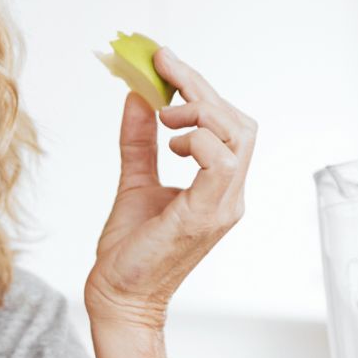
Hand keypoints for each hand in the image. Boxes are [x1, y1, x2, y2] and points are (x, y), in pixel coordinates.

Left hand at [86, 47, 256, 331]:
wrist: (118, 297)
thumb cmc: (129, 251)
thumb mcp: (134, 181)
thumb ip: (139, 141)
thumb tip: (137, 97)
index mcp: (219, 187)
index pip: (228, 124)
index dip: (200, 88)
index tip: (165, 60)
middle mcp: (230, 195)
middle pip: (238, 122)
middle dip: (201, 89)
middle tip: (163, 69)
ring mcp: (224, 206)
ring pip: (237, 136)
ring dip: (200, 112)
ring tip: (165, 117)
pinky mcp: (207, 215)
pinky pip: (220, 162)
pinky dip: (197, 141)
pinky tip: (170, 144)